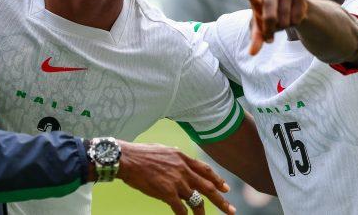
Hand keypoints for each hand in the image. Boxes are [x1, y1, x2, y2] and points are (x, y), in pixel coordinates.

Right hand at [117, 141, 234, 214]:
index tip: (226, 188)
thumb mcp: (162, 148)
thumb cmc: (140, 153)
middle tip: (231, 209)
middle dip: (221, 200)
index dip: (217, 180)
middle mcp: (183, 169)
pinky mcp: (167, 193)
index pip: (205, 170)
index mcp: (182, 157)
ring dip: (202, 212)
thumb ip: (174, 154)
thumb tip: (177, 152)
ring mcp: (177, 181)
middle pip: (208, 187)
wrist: (127, 159)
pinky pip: (181, 209)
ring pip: (196, 201)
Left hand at [238, 0, 307, 54]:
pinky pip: (297, 18)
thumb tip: (252, 53)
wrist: (289, 8)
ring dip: (283, 26)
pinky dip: (294, 23)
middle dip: (270, 30)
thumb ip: (256, 38)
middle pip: (270, 18)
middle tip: (269, 33)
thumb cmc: (268, 17)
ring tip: (281, 20)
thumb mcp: (260, 28)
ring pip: (285, 20)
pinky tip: (292, 17)